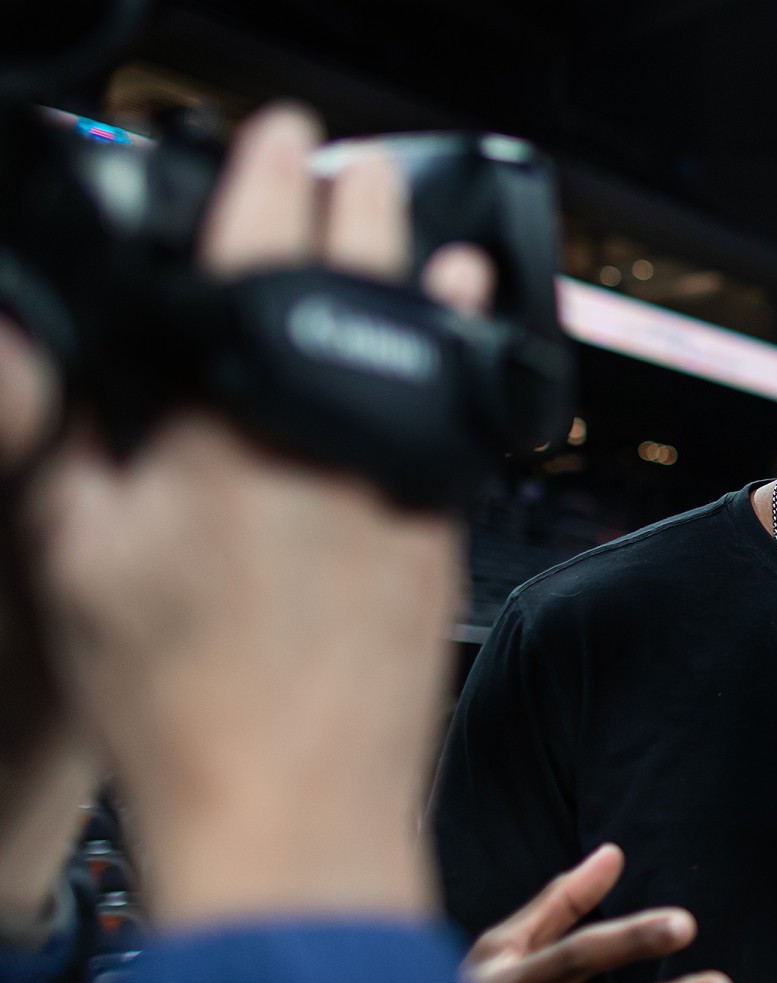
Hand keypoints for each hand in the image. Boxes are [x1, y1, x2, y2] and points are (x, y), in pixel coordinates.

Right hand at [19, 103, 491, 925]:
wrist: (298, 812)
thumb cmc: (183, 707)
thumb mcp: (75, 560)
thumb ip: (77, 443)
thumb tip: (90, 372)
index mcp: (240, 420)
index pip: (260, 251)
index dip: (266, 176)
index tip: (279, 136)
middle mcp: (341, 434)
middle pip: (365, 279)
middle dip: (357, 207)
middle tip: (348, 170)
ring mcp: (409, 484)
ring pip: (430, 349)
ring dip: (426, 283)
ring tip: (427, 247)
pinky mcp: (447, 535)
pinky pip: (461, 423)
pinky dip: (460, 372)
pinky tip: (460, 362)